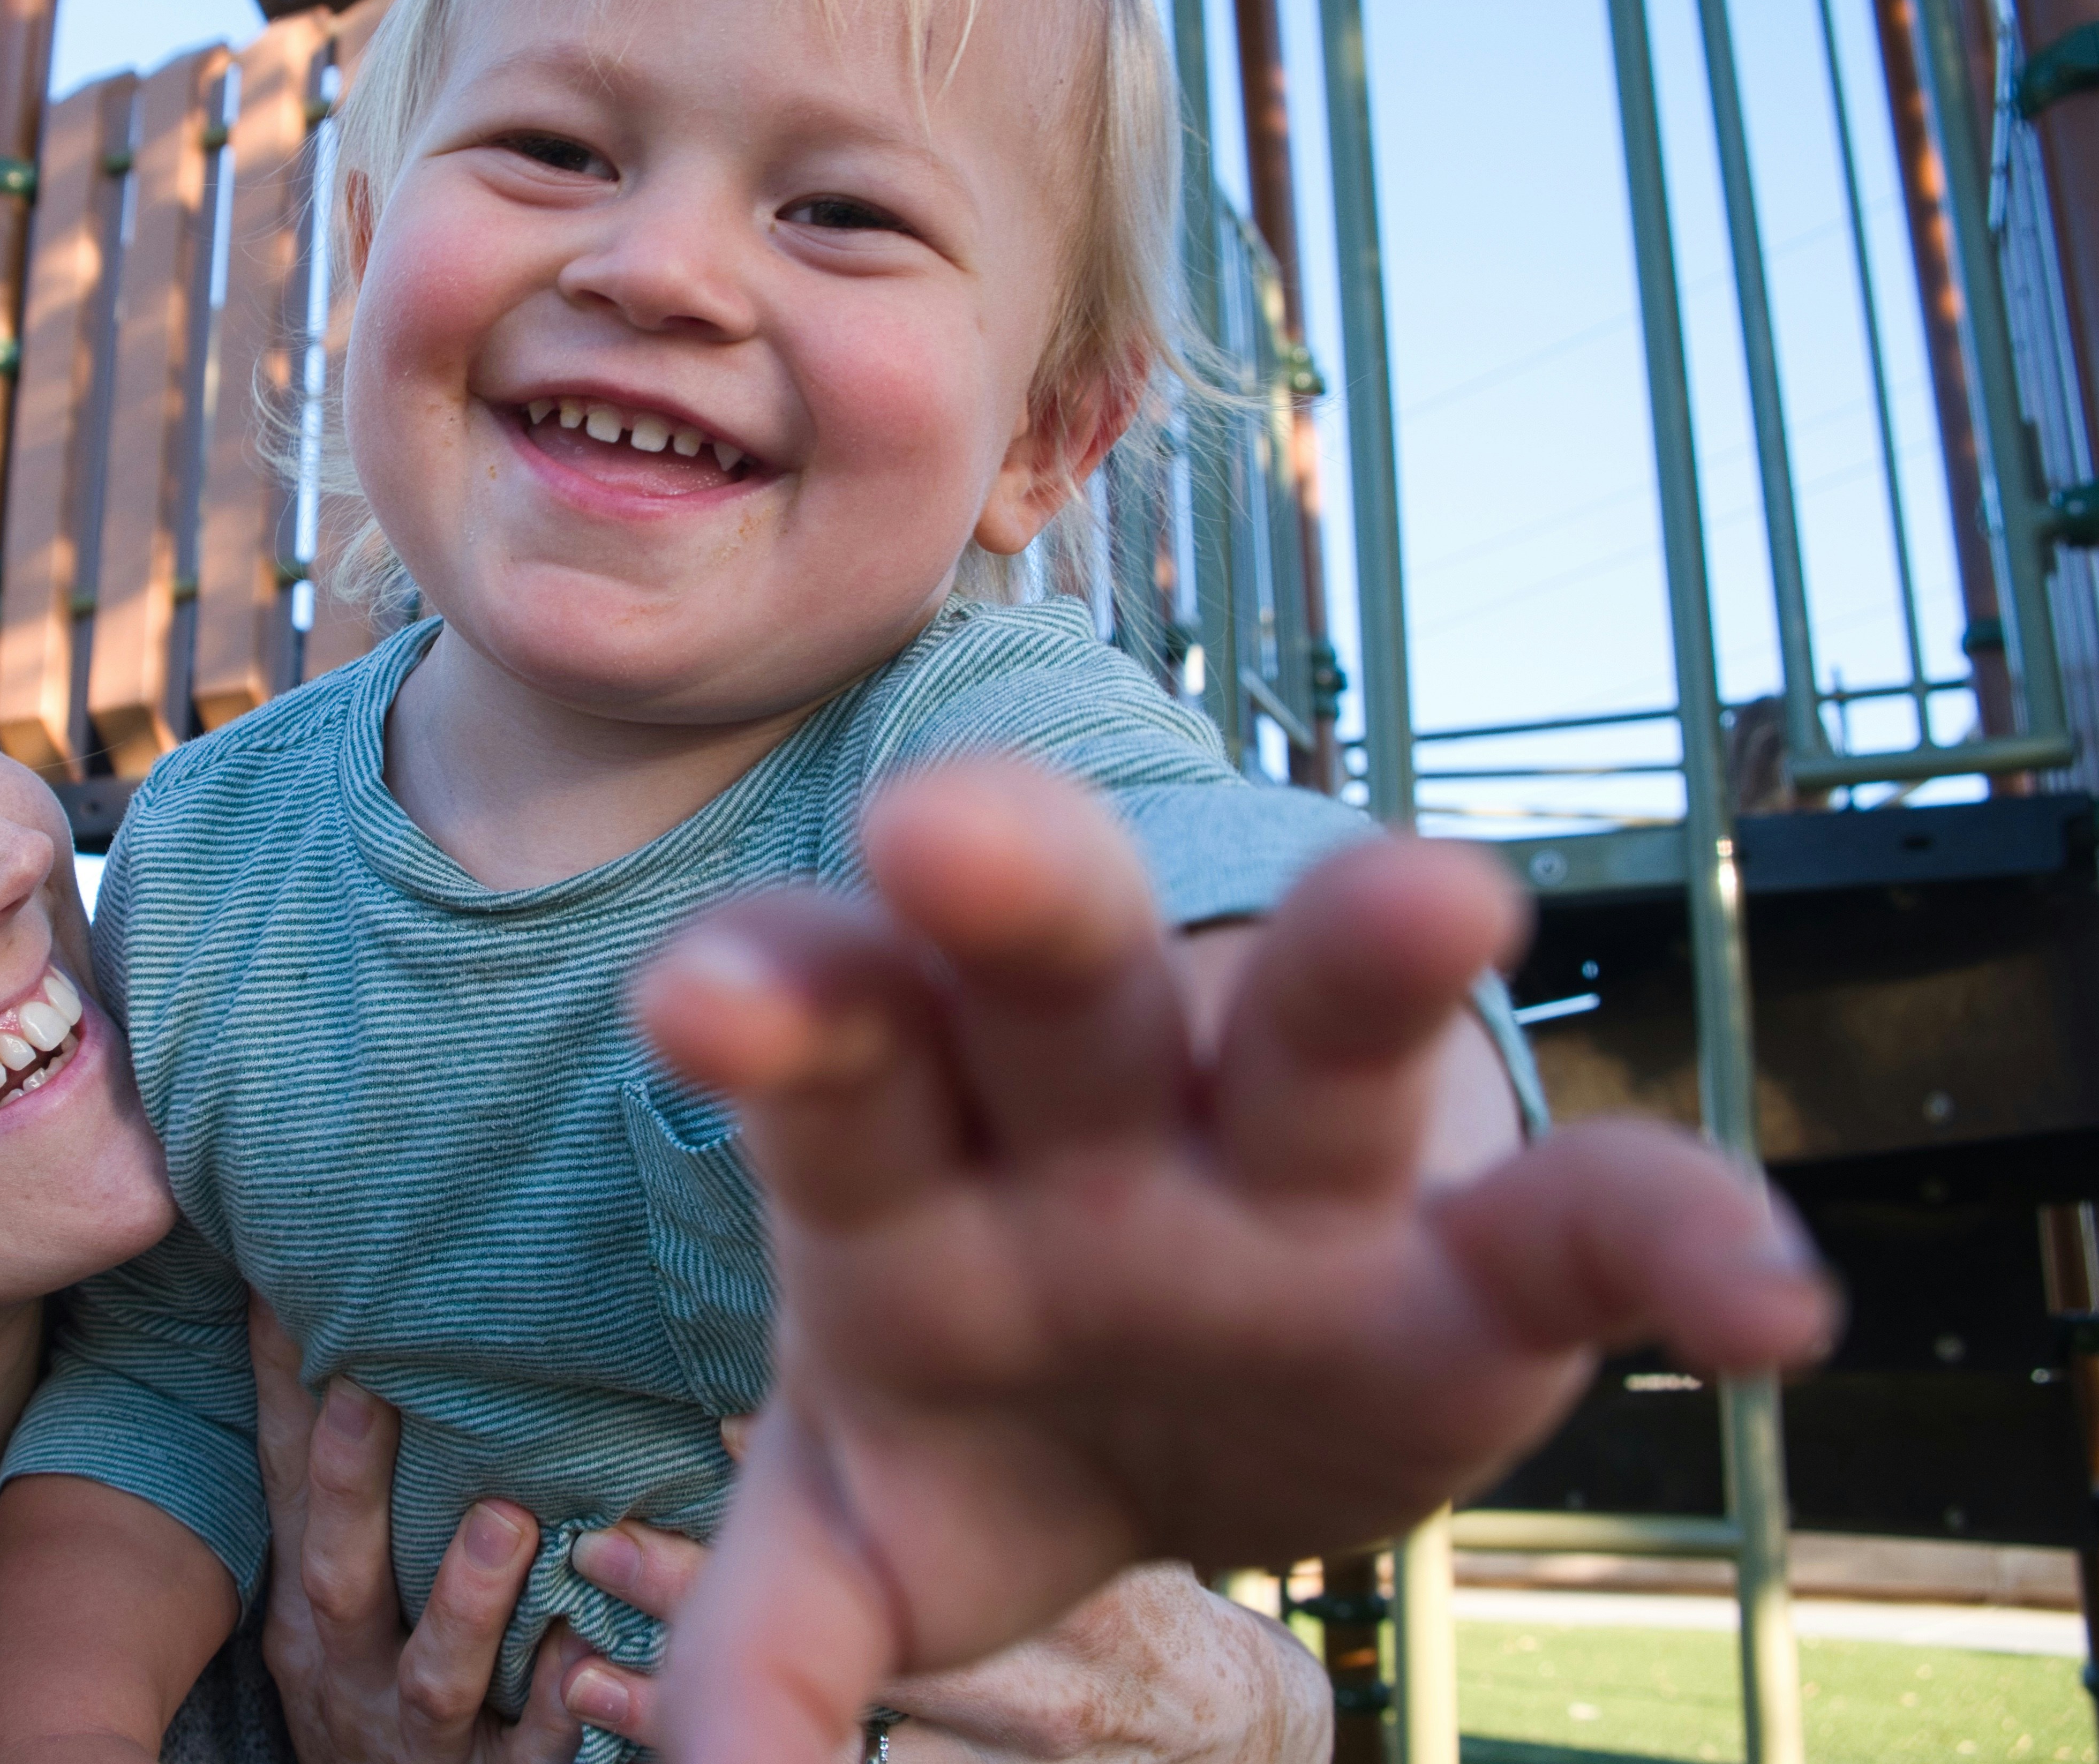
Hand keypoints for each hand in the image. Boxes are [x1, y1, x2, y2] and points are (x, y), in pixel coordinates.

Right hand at [249, 1299, 602, 1762]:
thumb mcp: (334, 1590)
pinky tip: (587, 1648)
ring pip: (434, 1675)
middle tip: (368, 1389)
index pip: (287, 1494)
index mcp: (308, 1606)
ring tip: (507, 1521)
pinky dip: (556, 1707)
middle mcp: (349, 1667)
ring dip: (465, 1600)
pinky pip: (529, 1752)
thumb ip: (338, 1484)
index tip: (289, 1305)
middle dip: (349, 1485)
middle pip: (338, 1579)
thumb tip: (304, 1312)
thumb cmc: (369, 1680)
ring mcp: (419, 1736)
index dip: (285, 1406)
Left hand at [633, 759, 1837, 1762]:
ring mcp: (1291, 1174)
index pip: (829, 1044)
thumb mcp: (854, 1527)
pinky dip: (1682, 1242)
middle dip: (1008, 890)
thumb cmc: (977, 1416)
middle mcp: (1089, 1117)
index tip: (698, 1000)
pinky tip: (1765, 1305)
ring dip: (1370, 949)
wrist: (1171, 1436)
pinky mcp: (1475, 1269)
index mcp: (906, 1154)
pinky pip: (1585, 1228)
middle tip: (942, 825)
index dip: (772, 1002)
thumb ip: (763, 1639)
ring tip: (1440, 896)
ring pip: (1321, 1027)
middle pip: (1045, 972)